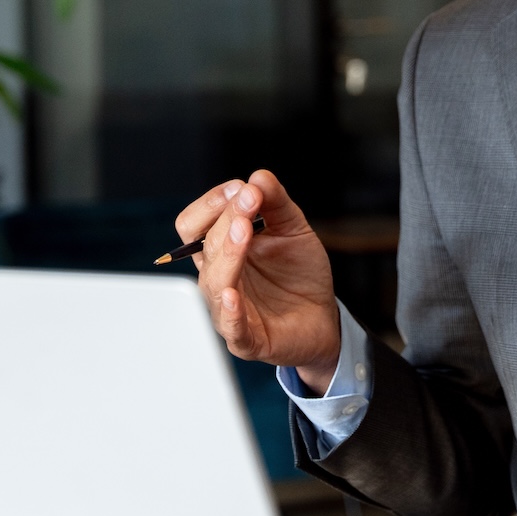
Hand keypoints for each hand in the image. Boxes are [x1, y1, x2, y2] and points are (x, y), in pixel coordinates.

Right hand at [175, 170, 340, 392]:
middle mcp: (219, 277)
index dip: (212, 203)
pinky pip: (231, 326)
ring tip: (244, 230)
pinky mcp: (247, 338)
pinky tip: (233, 295)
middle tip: (248, 199)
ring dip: (228, 253)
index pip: (193, 224)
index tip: (241, 187)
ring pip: (213, 281)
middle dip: (226, 219)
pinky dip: (229, 311)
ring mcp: (229, 309)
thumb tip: (259, 176)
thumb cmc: (299, 275)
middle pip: (205, 246)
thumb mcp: (292, 229)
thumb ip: (276, 203)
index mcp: (220, 250)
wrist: (323, 316)